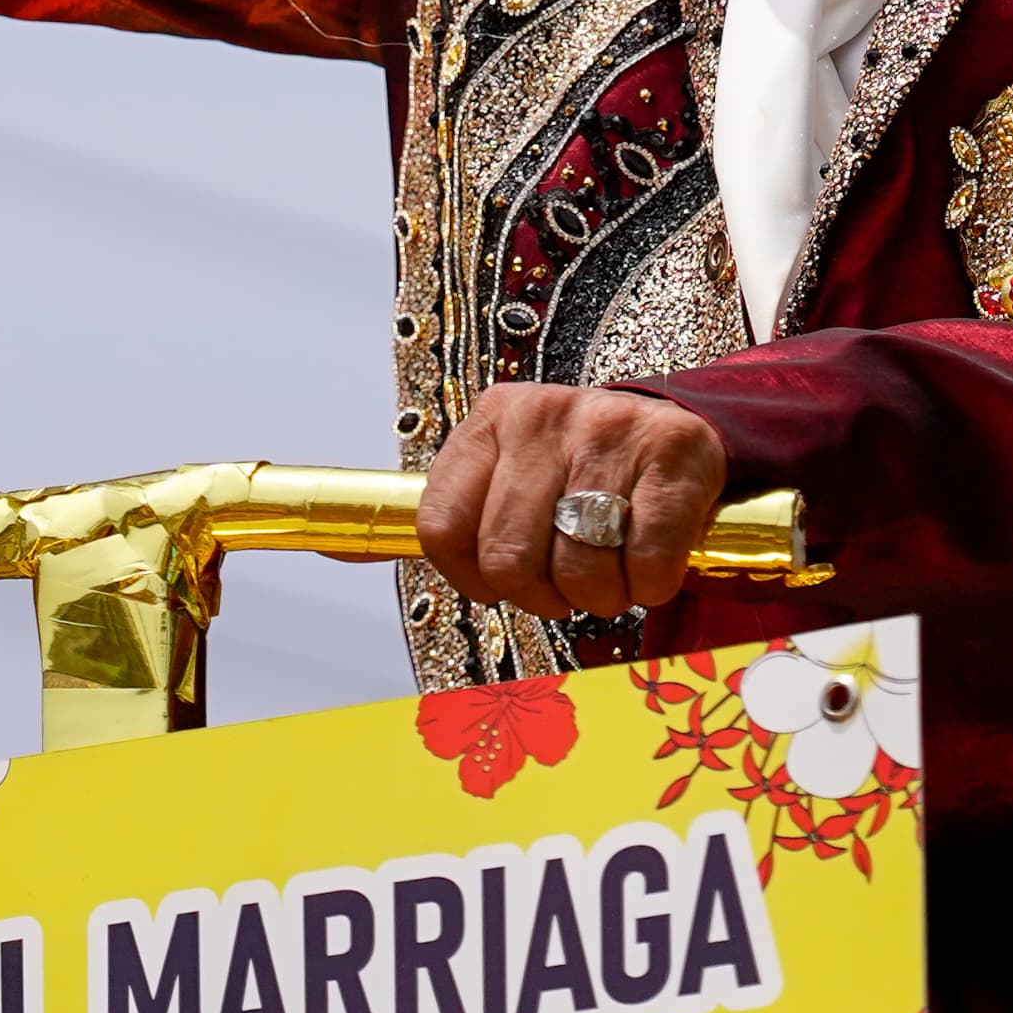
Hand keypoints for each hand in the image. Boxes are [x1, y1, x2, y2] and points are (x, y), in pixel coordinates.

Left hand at [417, 384, 726, 619]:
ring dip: (601, 596)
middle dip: (543, 596)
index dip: (475, 578)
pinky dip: (649, 584)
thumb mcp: (503, 471)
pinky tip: (650, 561)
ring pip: (578, 569)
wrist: (675, 429)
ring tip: (612, 569)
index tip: (506, 579)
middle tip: (569, 584)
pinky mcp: (671, 451)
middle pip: (508, 560)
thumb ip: (444, 513)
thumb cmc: (579, 468)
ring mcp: (608, 429)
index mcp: (489, 421)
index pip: (441, 529)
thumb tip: (338, 551)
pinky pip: (646, 560)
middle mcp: (541, 416)